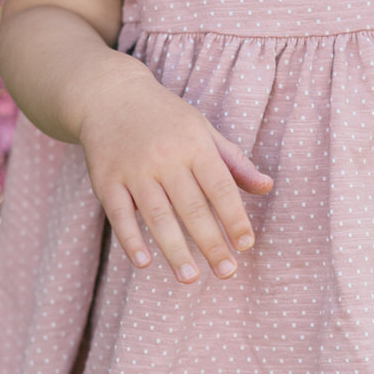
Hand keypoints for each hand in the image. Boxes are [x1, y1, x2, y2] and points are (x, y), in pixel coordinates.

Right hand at [77, 64, 271, 284]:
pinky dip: (131, 240)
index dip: (234, 217)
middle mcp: (165, 158)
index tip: (246, 245)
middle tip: (227, 272)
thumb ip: (234, 162)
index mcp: (194, 145)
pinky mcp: (106, 181)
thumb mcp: (203, 130)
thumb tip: (267, 187)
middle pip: (192, 208)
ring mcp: (134, 170)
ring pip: (157, 216)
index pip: (220, 187)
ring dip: (175, 250)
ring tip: (191, 278)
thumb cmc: (165, 118)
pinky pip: (119, 215)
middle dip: (211, 243)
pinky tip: (145, 263)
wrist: (109, 95)